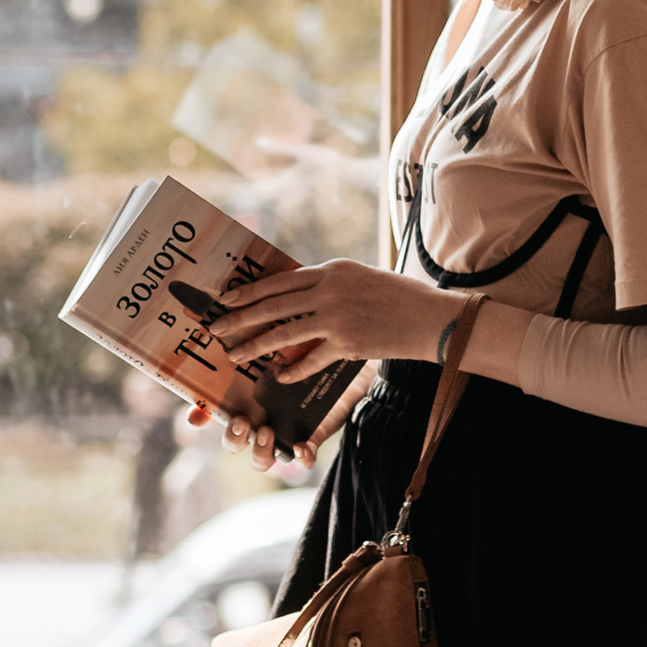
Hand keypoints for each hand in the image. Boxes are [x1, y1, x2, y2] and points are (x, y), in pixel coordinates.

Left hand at [183, 262, 450, 466]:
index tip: (226, 298)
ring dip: (256, 345)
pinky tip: (278, 376)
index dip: (250, 290)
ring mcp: (336, 318)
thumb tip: (297, 293)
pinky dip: (293, 370)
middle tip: (216, 329)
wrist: (429, 317)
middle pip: (273, 305)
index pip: (280, 280)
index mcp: (331, 270)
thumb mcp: (359, 278)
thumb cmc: (396, 296)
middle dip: (240, 318)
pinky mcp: (347, 344)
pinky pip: (310, 360)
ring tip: (236, 355)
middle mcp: (329, 290)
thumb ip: (328, 284)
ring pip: (284, 333)